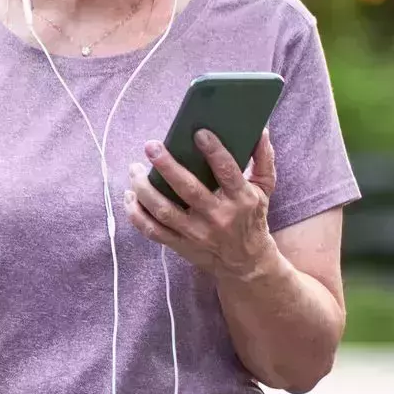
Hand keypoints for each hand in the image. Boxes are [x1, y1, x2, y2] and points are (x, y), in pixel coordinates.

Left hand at [123, 128, 278, 278]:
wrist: (247, 264)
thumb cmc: (253, 218)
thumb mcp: (265, 189)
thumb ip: (263, 159)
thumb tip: (260, 129)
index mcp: (241, 199)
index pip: (227, 173)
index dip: (214, 152)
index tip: (198, 133)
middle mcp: (218, 217)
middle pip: (189, 190)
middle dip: (168, 166)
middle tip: (151, 146)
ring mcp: (197, 233)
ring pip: (165, 211)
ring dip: (145, 189)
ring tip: (134, 169)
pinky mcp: (180, 245)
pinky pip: (152, 231)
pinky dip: (136, 214)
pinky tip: (129, 196)